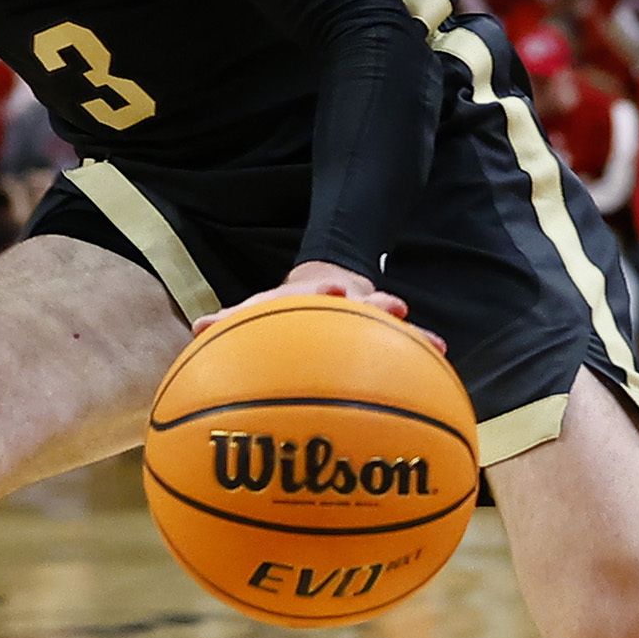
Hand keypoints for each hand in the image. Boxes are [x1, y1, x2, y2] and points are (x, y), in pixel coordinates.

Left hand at [200, 261, 442, 353]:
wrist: (321, 285)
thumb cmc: (283, 313)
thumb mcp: (257, 312)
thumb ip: (231, 321)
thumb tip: (197, 329)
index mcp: (299, 296)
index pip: (307, 291)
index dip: (316, 291)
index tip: (332, 290)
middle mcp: (332, 296)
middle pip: (356, 298)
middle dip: (371, 302)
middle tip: (390, 305)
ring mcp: (360, 306)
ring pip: (384, 314)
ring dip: (404, 326)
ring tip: (431, 338)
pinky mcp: (378, 320)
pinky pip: (402, 335)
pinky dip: (419, 342)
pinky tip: (441, 351)